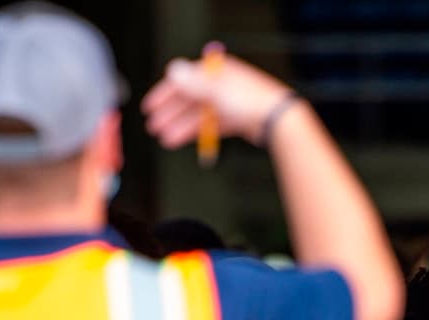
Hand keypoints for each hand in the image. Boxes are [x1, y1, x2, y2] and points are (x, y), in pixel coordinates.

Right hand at [143, 46, 295, 148]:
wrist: (278, 121)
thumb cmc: (251, 102)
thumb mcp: (216, 91)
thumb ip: (192, 84)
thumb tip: (173, 70)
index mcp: (215, 72)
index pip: (184, 80)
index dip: (165, 94)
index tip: (150, 107)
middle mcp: (221, 85)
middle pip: (189, 99)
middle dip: (170, 113)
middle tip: (154, 127)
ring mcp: (229, 102)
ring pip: (198, 114)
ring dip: (180, 126)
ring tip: (165, 139)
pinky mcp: (236, 119)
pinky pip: (210, 125)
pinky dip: (196, 133)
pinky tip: (183, 140)